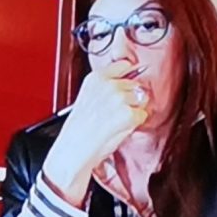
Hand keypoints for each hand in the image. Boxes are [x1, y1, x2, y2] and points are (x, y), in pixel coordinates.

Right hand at [37, 69, 150, 204]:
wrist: (73, 151)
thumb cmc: (78, 131)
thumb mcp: (88, 98)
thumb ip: (106, 87)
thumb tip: (127, 82)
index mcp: (96, 78)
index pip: (124, 64)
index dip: (128, 76)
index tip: (128, 81)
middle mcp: (109, 85)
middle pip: (135, 84)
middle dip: (130, 97)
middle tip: (115, 114)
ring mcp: (119, 98)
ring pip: (142, 99)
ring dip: (134, 110)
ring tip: (116, 121)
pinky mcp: (129, 114)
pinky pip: (143, 115)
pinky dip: (135, 123)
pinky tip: (119, 128)